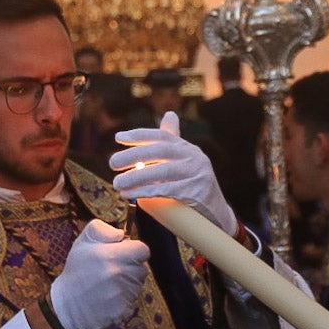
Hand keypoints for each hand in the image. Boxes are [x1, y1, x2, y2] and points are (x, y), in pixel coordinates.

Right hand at [47, 219, 150, 328]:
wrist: (66, 304)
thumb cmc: (77, 270)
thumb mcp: (83, 241)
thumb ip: (102, 229)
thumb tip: (121, 234)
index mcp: (112, 255)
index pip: (143, 250)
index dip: (134, 251)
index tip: (123, 254)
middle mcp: (119, 274)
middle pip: (142, 268)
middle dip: (131, 267)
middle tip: (112, 271)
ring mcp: (122, 294)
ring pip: (138, 284)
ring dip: (128, 283)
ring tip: (108, 285)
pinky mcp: (123, 310)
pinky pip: (133, 300)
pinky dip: (124, 299)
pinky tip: (109, 298)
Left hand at [110, 112, 236, 235]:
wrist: (217, 214)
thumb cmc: (193, 186)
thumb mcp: (185, 162)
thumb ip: (173, 143)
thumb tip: (169, 114)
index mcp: (188, 149)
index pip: (163, 136)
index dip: (140, 135)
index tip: (118, 138)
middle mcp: (194, 157)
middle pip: (159, 151)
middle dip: (133, 155)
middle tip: (112, 163)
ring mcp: (197, 174)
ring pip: (161, 172)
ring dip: (135, 177)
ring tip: (117, 184)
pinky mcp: (197, 192)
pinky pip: (167, 190)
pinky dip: (147, 192)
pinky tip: (132, 195)